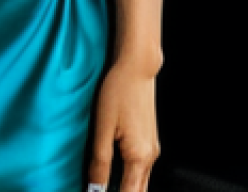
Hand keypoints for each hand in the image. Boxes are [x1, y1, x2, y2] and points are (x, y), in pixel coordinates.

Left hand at [86, 59, 160, 191]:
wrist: (136, 68)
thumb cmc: (118, 91)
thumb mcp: (103, 126)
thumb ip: (100, 160)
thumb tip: (95, 188)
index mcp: (139, 157)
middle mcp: (150, 156)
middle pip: (138, 191)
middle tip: (101, 190)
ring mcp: (152, 148)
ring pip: (141, 182)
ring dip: (126, 187)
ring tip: (106, 185)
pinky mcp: (149, 140)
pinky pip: (141, 168)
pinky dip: (130, 176)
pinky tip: (116, 172)